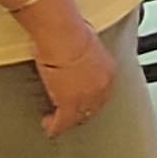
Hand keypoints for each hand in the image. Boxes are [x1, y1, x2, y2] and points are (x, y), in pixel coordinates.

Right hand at [24, 6, 113, 134]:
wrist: (63, 34)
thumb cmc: (71, 31)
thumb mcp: (86, 43)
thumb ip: (84, 55)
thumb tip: (76, 54)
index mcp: (108, 71)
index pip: (102, 93)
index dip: (90, 99)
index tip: (81, 100)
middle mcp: (101, 87)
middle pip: (93, 108)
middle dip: (81, 112)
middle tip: (68, 114)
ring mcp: (87, 98)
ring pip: (78, 117)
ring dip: (66, 121)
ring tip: (55, 121)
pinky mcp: (69, 104)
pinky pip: (62, 123)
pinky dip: (54, 127)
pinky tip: (48, 127)